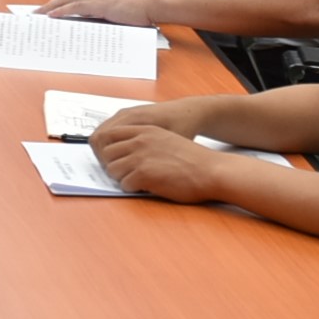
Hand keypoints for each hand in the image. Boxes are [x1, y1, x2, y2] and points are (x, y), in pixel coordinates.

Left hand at [35, 0, 154, 25]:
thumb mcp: (122, 11)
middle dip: (51, 3)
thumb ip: (110, 13)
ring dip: (50, 7)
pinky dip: (61, 11)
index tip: (52, 9)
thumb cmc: (143, 7)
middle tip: (37, 11)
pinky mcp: (98, 3)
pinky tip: (51, 16)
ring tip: (38, 15)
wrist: (153, 2)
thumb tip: (101, 23)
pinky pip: (74, 7)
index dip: (63, 2)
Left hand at [90, 119, 224, 201]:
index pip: (109, 135)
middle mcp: (139, 140)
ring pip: (112, 170)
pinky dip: (131, 189)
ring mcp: (140, 157)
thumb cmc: (193, 159)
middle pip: (107, 153)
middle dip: (114, 165)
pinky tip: (145, 188)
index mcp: (144, 130)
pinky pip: (124, 184)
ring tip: (137, 181)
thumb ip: (145, 141)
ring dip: (122, 178)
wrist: (212, 171)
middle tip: (126, 174)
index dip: (110, 150)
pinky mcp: (144, 174)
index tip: (115, 159)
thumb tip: (126, 153)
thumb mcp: (166, 139)